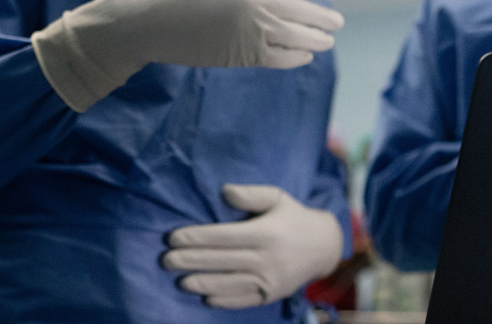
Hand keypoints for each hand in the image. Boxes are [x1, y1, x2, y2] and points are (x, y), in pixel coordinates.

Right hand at [33, 0, 344, 110]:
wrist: (146, 22)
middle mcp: (256, 2)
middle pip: (303, 10)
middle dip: (323, 16)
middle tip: (337, 21)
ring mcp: (251, 30)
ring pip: (296, 35)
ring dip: (316, 38)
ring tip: (327, 40)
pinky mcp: (241, 55)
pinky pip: (278, 58)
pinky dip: (295, 57)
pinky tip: (304, 55)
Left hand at [162, 184, 342, 308]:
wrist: (325, 246)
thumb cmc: (294, 217)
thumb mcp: (278, 197)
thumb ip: (251, 194)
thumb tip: (225, 192)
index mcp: (267, 232)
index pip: (223, 236)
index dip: (197, 237)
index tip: (174, 237)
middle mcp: (268, 258)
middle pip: (221, 260)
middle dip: (191, 260)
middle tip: (167, 260)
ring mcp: (270, 280)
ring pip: (230, 283)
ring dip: (202, 282)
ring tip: (181, 281)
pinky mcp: (272, 294)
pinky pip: (244, 300)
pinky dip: (224, 300)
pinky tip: (206, 297)